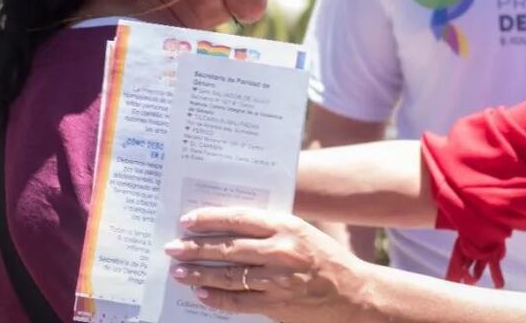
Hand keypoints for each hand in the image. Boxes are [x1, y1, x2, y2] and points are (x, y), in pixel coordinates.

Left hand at [165, 207, 371, 322]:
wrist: (353, 293)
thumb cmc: (324, 257)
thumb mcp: (301, 231)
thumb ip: (269, 228)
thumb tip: (227, 226)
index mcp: (286, 226)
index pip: (239, 219)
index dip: (210, 219)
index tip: (187, 221)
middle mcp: (281, 251)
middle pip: (228, 248)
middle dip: (195, 248)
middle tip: (171, 247)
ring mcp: (278, 280)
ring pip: (228, 276)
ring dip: (199, 273)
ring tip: (179, 271)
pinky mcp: (276, 305)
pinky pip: (239, 301)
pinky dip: (217, 298)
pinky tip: (201, 293)